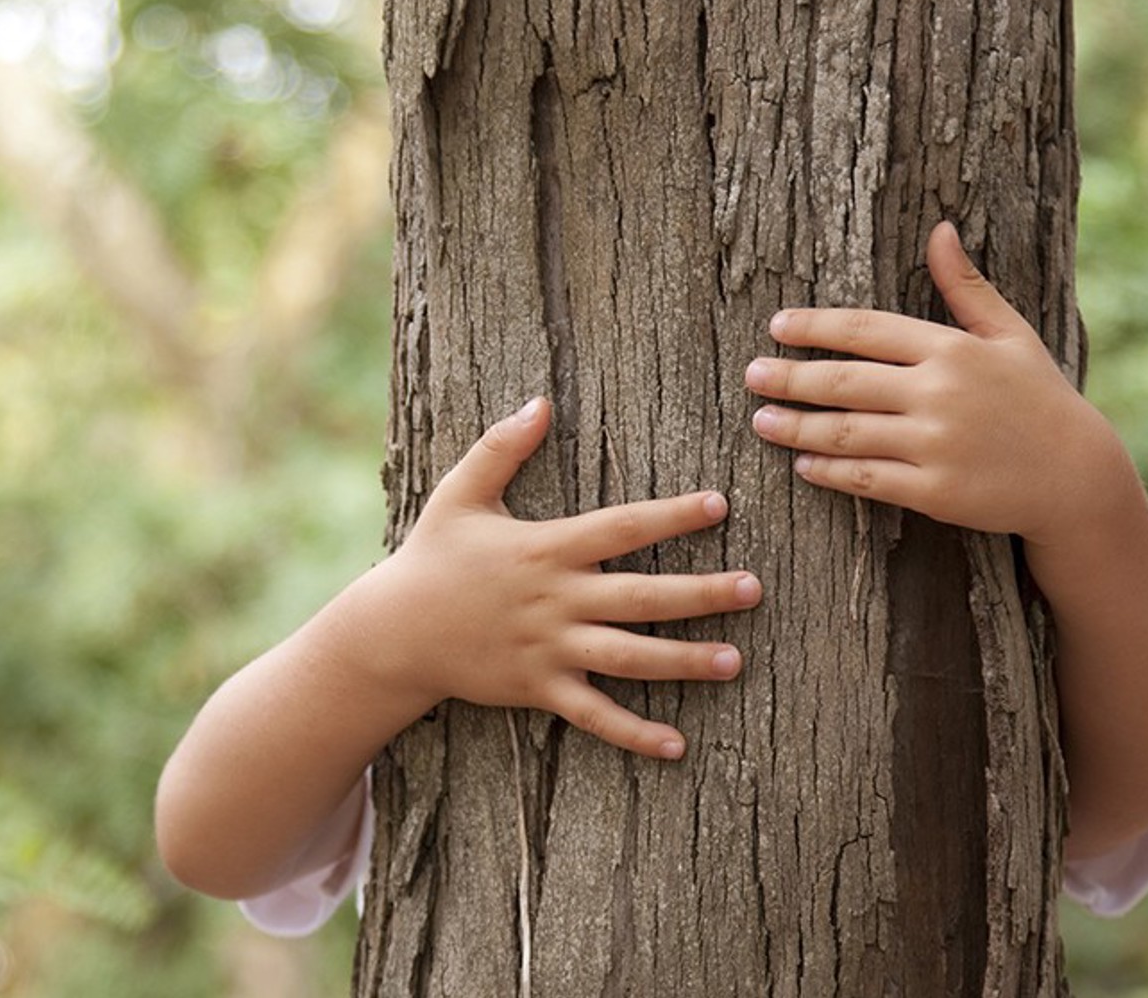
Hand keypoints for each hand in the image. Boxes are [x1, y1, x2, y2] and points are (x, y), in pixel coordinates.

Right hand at [361, 397, 760, 760]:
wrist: (393, 632)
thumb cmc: (431, 558)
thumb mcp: (460, 495)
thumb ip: (501, 447)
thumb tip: (539, 402)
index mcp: (546, 548)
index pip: (622, 527)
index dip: (672, 515)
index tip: (719, 505)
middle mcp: (555, 600)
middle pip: (642, 596)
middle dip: (701, 593)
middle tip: (753, 588)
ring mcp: (548, 649)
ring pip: (629, 657)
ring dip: (684, 661)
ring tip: (734, 661)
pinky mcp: (538, 689)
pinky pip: (594, 714)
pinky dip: (634, 733)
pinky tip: (677, 745)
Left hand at [744, 221, 1132, 544]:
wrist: (1077, 477)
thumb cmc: (1039, 398)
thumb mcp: (1010, 335)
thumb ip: (965, 287)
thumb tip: (940, 229)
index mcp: (952, 349)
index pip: (866, 330)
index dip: (815, 326)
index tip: (778, 326)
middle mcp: (939, 394)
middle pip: (844, 382)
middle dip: (790, 377)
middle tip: (751, 375)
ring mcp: (935, 444)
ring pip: (845, 432)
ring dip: (796, 427)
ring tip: (761, 420)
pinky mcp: (934, 491)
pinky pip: (866, 478)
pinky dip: (828, 471)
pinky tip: (803, 465)